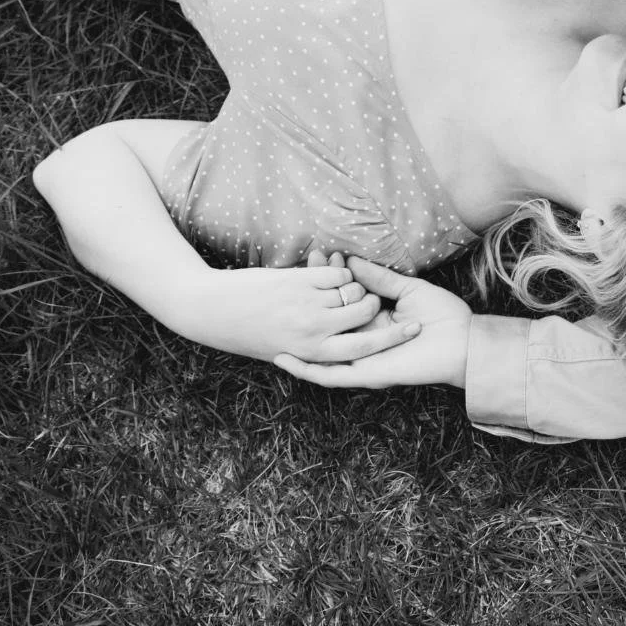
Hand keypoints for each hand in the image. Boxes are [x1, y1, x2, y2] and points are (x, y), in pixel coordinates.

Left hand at [180, 253, 419, 363]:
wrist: (211, 310)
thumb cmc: (246, 335)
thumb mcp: (284, 351)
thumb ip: (317, 350)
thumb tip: (346, 346)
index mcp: (312, 353)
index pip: (364, 347)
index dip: (394, 337)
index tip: (414, 329)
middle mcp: (311, 331)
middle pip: (364, 318)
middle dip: (379, 308)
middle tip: (382, 304)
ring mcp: (305, 305)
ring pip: (350, 293)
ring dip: (358, 287)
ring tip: (357, 287)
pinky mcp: (298, 282)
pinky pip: (335, 275)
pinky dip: (342, 272)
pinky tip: (337, 271)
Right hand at [274, 255, 471, 390]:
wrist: (464, 342)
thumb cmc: (443, 317)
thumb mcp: (407, 290)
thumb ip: (379, 279)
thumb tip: (351, 262)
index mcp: (371, 324)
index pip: (339, 305)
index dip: (325, 283)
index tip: (317, 257)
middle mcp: (362, 343)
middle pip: (325, 326)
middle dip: (307, 302)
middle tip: (295, 275)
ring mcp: (361, 361)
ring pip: (319, 353)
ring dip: (297, 337)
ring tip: (272, 322)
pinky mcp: (365, 375)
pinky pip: (329, 376)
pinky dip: (306, 370)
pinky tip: (284, 358)